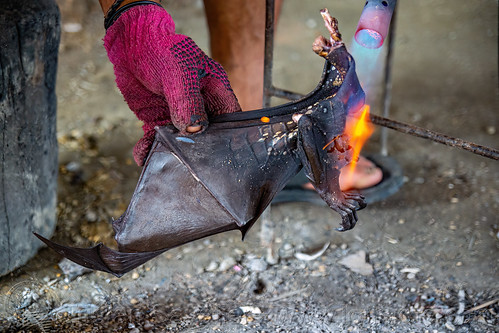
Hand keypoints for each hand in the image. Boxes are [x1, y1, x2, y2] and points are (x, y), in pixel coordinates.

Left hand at [103, 4, 240, 164]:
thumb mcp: (180, 73)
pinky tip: (144, 156)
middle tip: (190, 163)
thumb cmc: (163, 50)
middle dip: (199, 150)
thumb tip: (194, 129)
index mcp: (215, 91)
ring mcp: (178, 115)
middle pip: (206, 135)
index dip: (229, 136)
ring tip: (164, 162)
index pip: (230, 118)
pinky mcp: (158, 119)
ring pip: (181, 141)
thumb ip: (189, 102)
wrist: (131, 44)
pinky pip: (157, 139)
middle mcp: (200, 106)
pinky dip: (151, 148)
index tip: (222, 153)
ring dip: (172, 152)